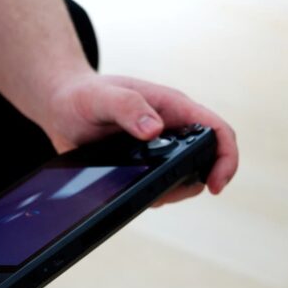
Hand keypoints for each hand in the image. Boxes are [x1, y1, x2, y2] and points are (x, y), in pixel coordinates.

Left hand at [35, 71, 238, 204]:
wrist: (61, 104)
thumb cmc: (83, 93)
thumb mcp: (101, 96)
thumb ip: (128, 107)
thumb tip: (154, 130)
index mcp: (172, 107)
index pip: (217, 130)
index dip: (226, 158)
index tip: (215, 184)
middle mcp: (172, 128)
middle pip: (206, 160)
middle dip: (196, 182)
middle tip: (165, 193)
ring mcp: (160, 148)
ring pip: (184, 177)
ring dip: (172, 191)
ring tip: (144, 190)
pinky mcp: (144, 163)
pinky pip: (160, 184)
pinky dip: (152, 193)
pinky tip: (131, 190)